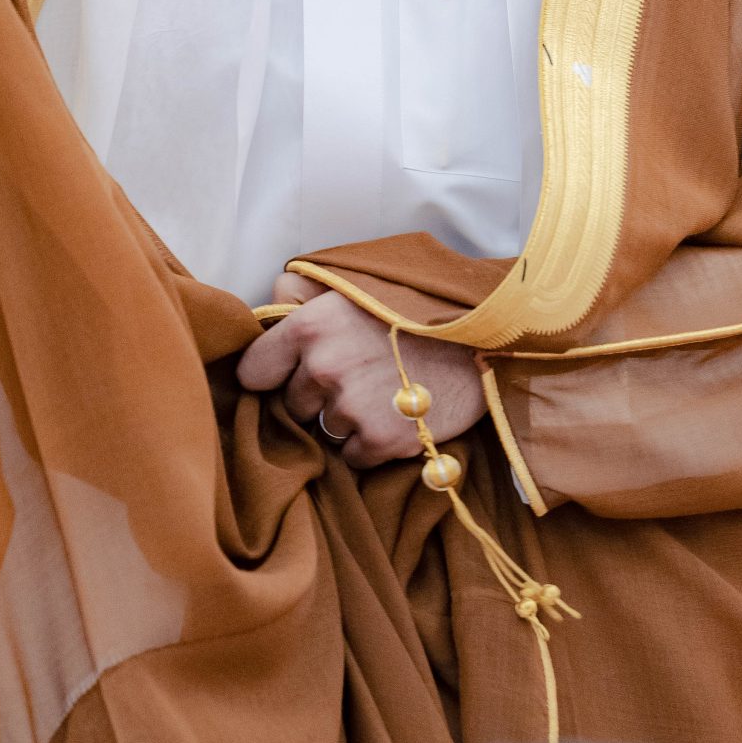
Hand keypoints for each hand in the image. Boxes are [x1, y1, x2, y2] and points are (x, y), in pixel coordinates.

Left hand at [235, 274, 486, 469]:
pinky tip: (399, 415)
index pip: (255, 370)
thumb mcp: (360, 285)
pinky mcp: (382, 441)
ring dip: (349, 420)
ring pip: (326, 431)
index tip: (289, 374)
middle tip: (360, 375)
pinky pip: (355, 457)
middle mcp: (324, 368)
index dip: (273, 373)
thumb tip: (273, 297)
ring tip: (386, 392)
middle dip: (319, 396)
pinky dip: (373, 445)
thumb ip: (307, 291)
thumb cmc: (419, 308)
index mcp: (310, 326)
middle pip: (294, 404)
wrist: (486, 336)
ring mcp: (352, 408)